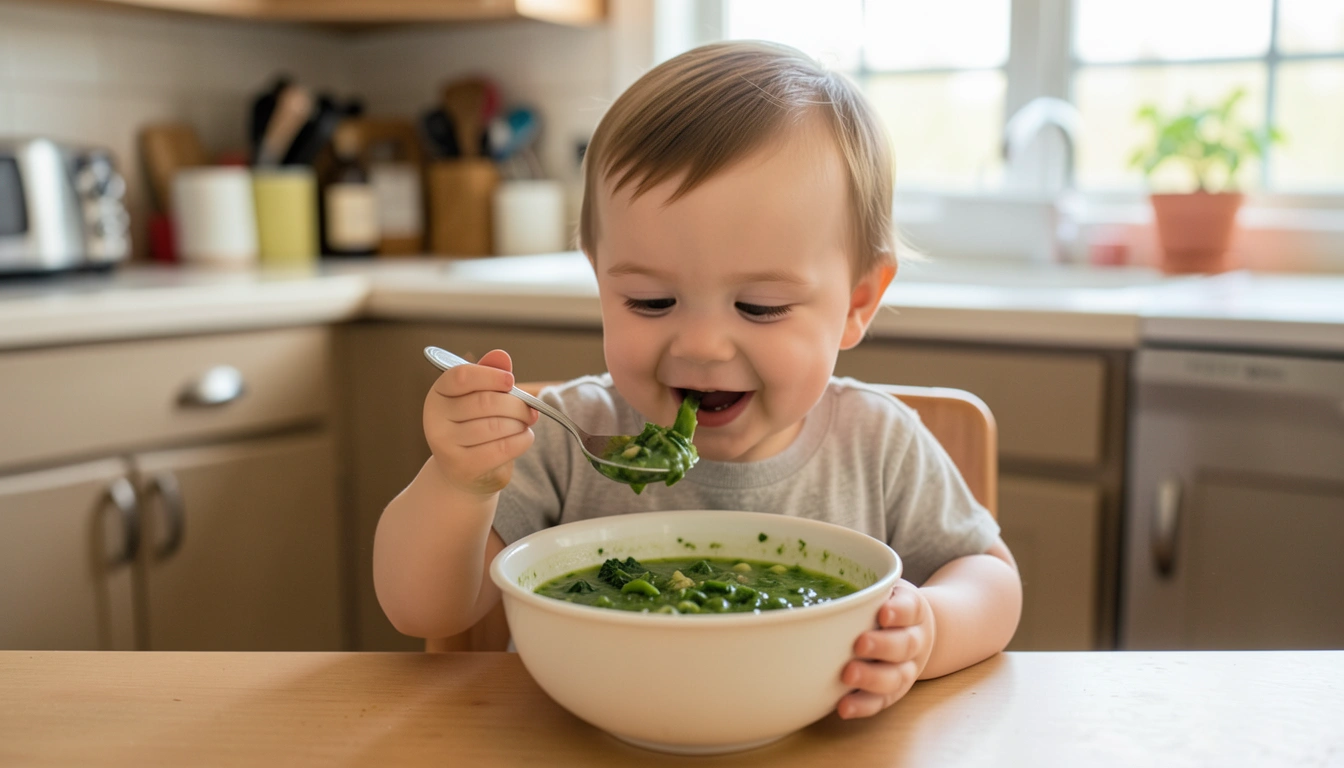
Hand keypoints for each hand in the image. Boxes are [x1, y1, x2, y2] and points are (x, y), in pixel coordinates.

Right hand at [423, 349, 538, 496]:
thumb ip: (489, 375)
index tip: (511, 380)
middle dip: (516, 404)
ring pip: (496, 426)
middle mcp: (435, 419)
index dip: (490, 376)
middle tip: (530, 409)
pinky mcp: (462, 466)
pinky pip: (502, 448)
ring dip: (520, 423)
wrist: (463, 471)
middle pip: (485, 402)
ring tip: (525, 424)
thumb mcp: (479, 398)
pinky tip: (525, 437)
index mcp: (438, 395)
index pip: (461, 376)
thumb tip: (501, 356)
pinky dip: (522, 440)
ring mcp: (445, 445)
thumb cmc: (475, 426)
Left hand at [837, 579, 934, 718]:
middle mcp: (913, 640)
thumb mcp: (882, 585)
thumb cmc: (884, 604)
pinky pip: (881, 702)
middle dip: (882, 645)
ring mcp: (905, 668)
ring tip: (846, 676)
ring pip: (895, 678)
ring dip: (871, 679)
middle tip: (859, 644)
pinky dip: (863, 706)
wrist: (915, 631)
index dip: (899, 611)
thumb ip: (859, 583)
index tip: (883, 611)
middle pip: (904, 645)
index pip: (911, 608)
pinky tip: (842, 707)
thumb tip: (793, 568)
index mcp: (912, 610)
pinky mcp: (892, 692)